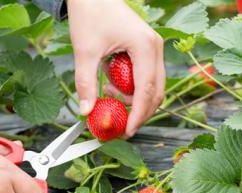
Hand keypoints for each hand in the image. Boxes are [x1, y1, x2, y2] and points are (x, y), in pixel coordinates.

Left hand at [68, 0, 164, 136]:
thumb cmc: (90, 13)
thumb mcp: (85, 51)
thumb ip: (86, 83)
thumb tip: (87, 111)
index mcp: (144, 46)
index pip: (146, 90)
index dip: (138, 114)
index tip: (128, 130)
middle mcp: (155, 49)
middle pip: (156, 92)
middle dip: (140, 112)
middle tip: (122, 125)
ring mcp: (154, 50)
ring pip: (153, 88)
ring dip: (135, 100)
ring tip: (110, 94)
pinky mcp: (148, 52)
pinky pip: (147, 79)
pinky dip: (133, 90)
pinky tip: (115, 84)